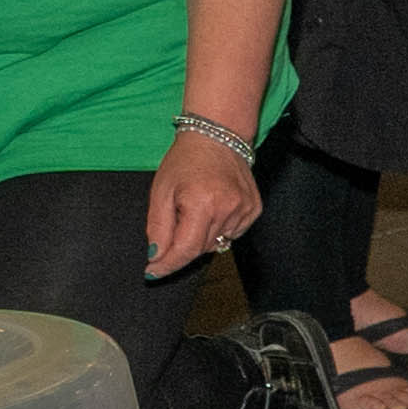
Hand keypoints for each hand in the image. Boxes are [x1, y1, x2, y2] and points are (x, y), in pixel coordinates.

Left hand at [143, 129, 259, 277]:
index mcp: (201, 204)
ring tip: (197, 207)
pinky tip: (214, 207)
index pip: (185, 249)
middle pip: (200, 249)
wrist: (218, 136)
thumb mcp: (161, 191)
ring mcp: (244, 211)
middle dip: (182, 246)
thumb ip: (158, 228)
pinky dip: (219, 228)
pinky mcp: (254, 210)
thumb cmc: (186, 160)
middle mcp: (227, 210)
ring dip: (201, 236)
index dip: (168, 264)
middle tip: (175, 221)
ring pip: (217, 243)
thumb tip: (156, 257)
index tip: (153, 272)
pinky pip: (232, 234)